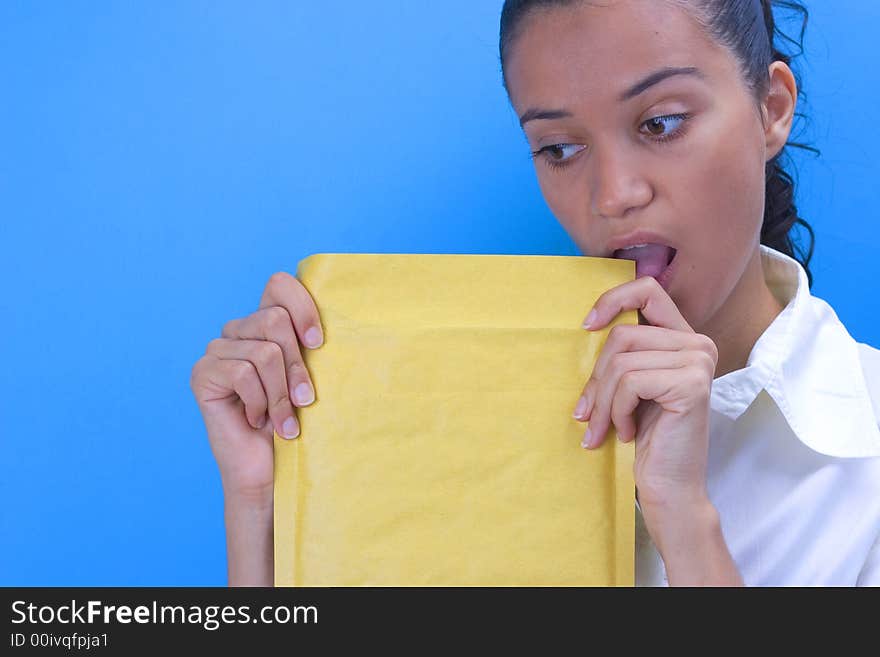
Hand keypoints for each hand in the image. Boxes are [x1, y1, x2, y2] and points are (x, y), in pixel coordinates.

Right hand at [190, 271, 323, 499]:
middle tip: (304, 400)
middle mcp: (238, 331)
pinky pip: (242, 373)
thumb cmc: (295, 423)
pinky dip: (259, 402)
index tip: (319, 344)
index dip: (303, 306)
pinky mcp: (202, 373)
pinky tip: (257, 420)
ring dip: (281, 392)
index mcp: (265, 323)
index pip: (279, 284)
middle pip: (275, 319)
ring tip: (285, 420)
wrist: (269, 471)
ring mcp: (217, 350)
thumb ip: (310, 346)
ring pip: (264, 352)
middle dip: (297, 365)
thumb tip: (326, 328)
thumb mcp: (309, 378)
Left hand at [572, 276, 717, 507]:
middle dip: (596, 378)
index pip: (647, 290)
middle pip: (622, 334)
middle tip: (587, 412)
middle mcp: (698, 344)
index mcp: (683, 338)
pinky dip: (616, 411)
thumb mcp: (631, 385)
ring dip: (602, 401)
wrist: (669, 485)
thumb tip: (587, 324)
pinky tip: (628, 432)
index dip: (612, 300)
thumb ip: (623, 353)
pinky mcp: (691, 384)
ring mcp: (698, 361)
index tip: (586, 326)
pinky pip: (630, 382)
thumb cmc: (646, 435)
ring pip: (621, 361)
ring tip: (603, 427)